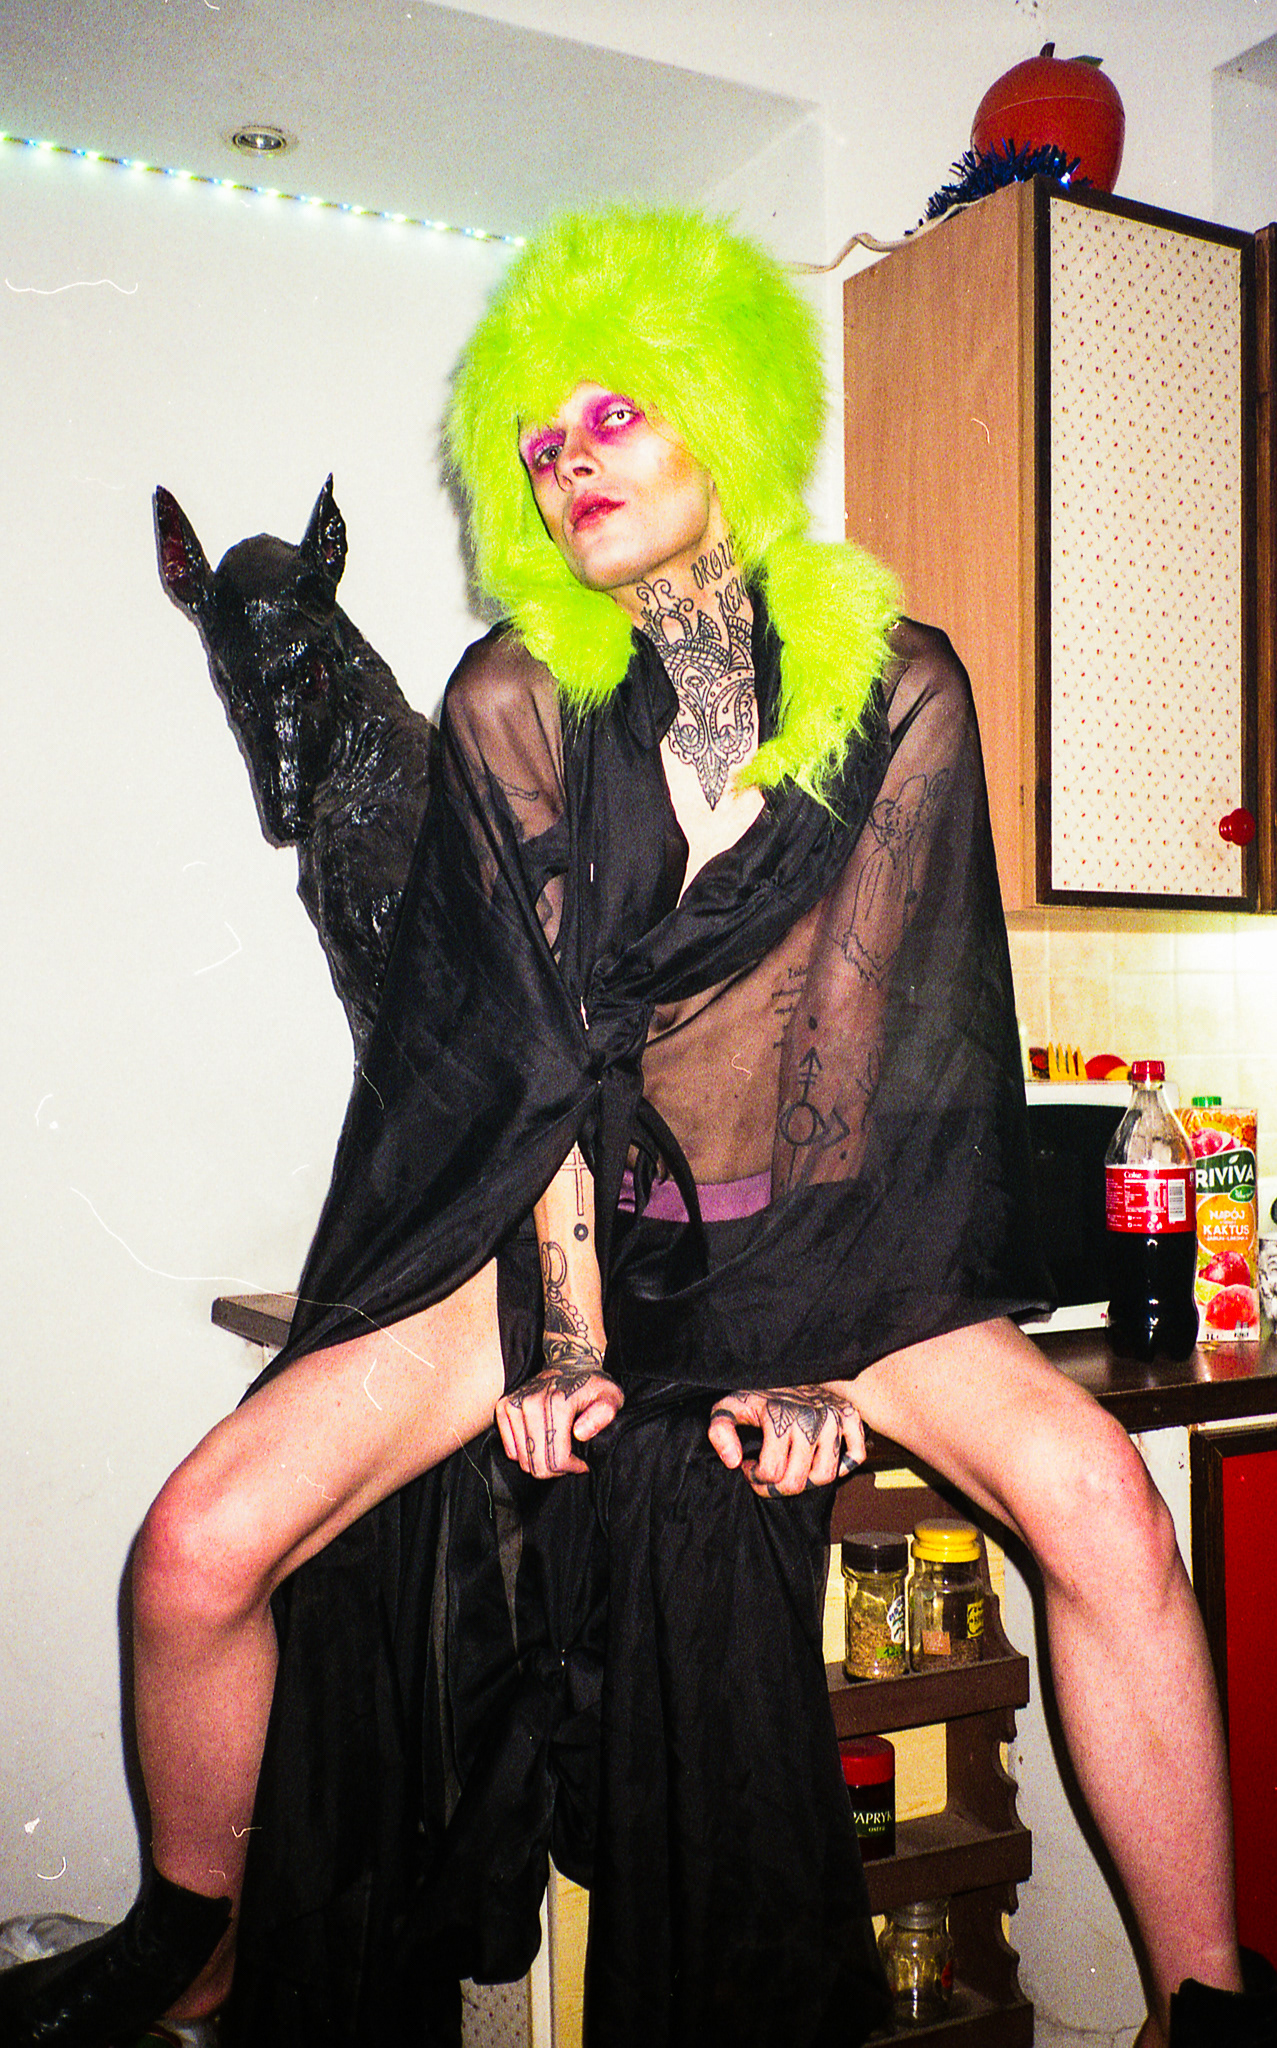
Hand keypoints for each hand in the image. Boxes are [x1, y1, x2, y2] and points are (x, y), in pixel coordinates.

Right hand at [495, 1365, 623, 1477]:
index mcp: (557, 1403)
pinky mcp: (504, 1407)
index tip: (582, 1461)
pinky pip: (510, 1450)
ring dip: (540, 1460)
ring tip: (557, 1447)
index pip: (557, 1459)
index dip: (572, 1467)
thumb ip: (603, 1415)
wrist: (569, 1364)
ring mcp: (514, 1405)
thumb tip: (580, 1433)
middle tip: (570, 1458)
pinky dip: (525, 1452)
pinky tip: (540, 1442)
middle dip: (556, 1468)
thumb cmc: (591, 1385)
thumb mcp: (610, 1397)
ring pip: (522, 1460)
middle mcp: (531, 1402)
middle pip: (537, 1463)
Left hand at [708, 1384, 864, 1496]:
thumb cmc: (758, 1391)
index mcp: (781, 1418)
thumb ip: (721, 1431)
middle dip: (776, 1487)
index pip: (772, 1472)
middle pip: (797, 1481)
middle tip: (766, 1476)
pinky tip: (818, 1459)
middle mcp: (811, 1421)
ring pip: (825, 1476)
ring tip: (789, 1469)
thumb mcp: (731, 1406)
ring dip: (804, 1481)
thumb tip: (733, 1461)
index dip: (755, 1477)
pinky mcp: (849, 1418)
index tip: (749, 1466)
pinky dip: (841, 1465)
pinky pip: (855, 1456)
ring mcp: (833, 1421)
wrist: (787, 1365)